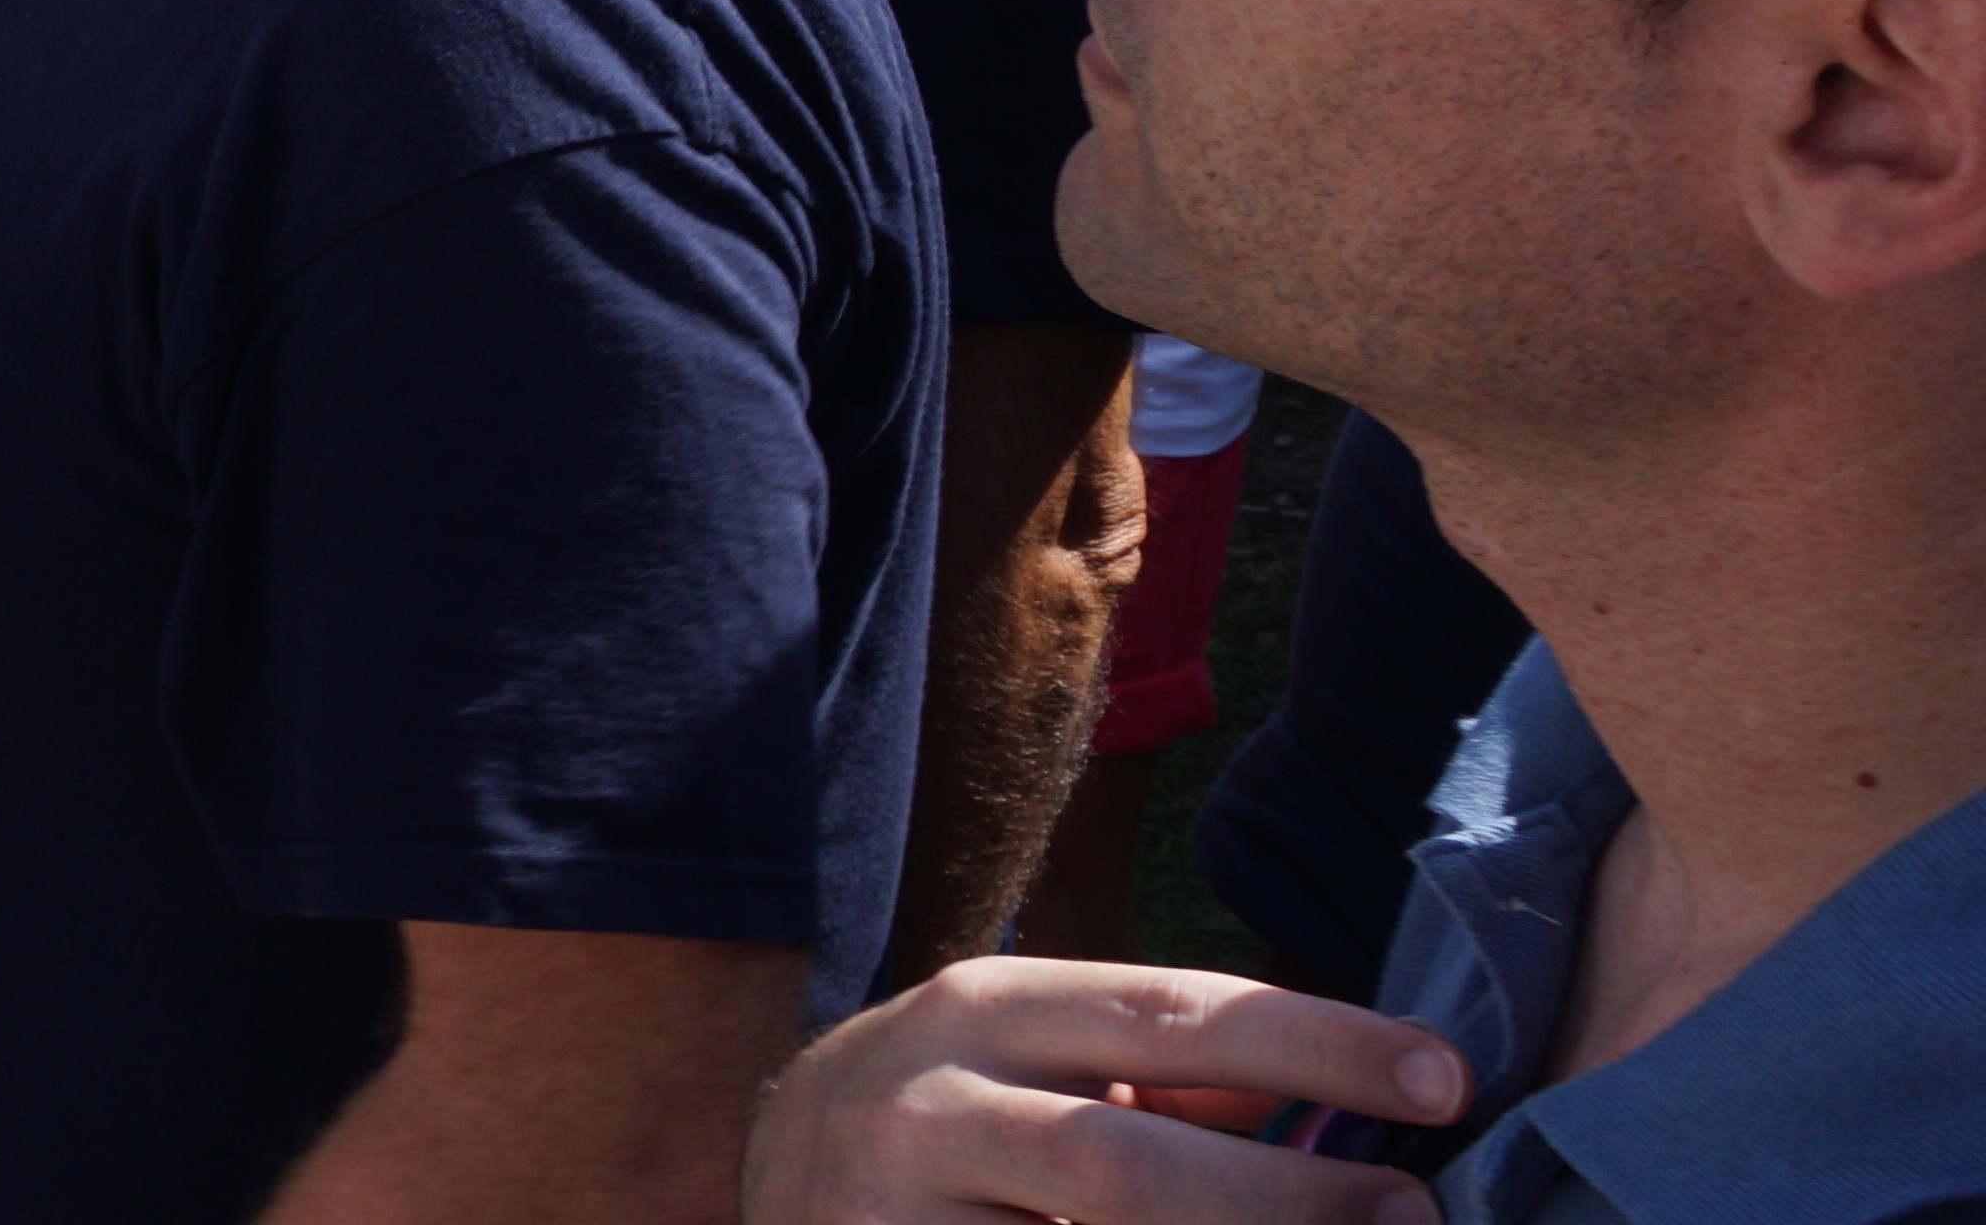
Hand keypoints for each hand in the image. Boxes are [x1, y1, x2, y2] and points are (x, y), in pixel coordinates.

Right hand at [744, 958, 1459, 1224]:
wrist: (768, 1174)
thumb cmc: (958, 1120)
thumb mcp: (1043, 1064)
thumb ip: (1173, 1081)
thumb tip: (1357, 1114)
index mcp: (986, 1010)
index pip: (1171, 1013)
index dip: (1316, 1048)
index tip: (1446, 1080)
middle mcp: (926, 1104)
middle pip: (1122, 1162)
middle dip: (1287, 1199)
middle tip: (1417, 1217)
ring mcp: (891, 1217)